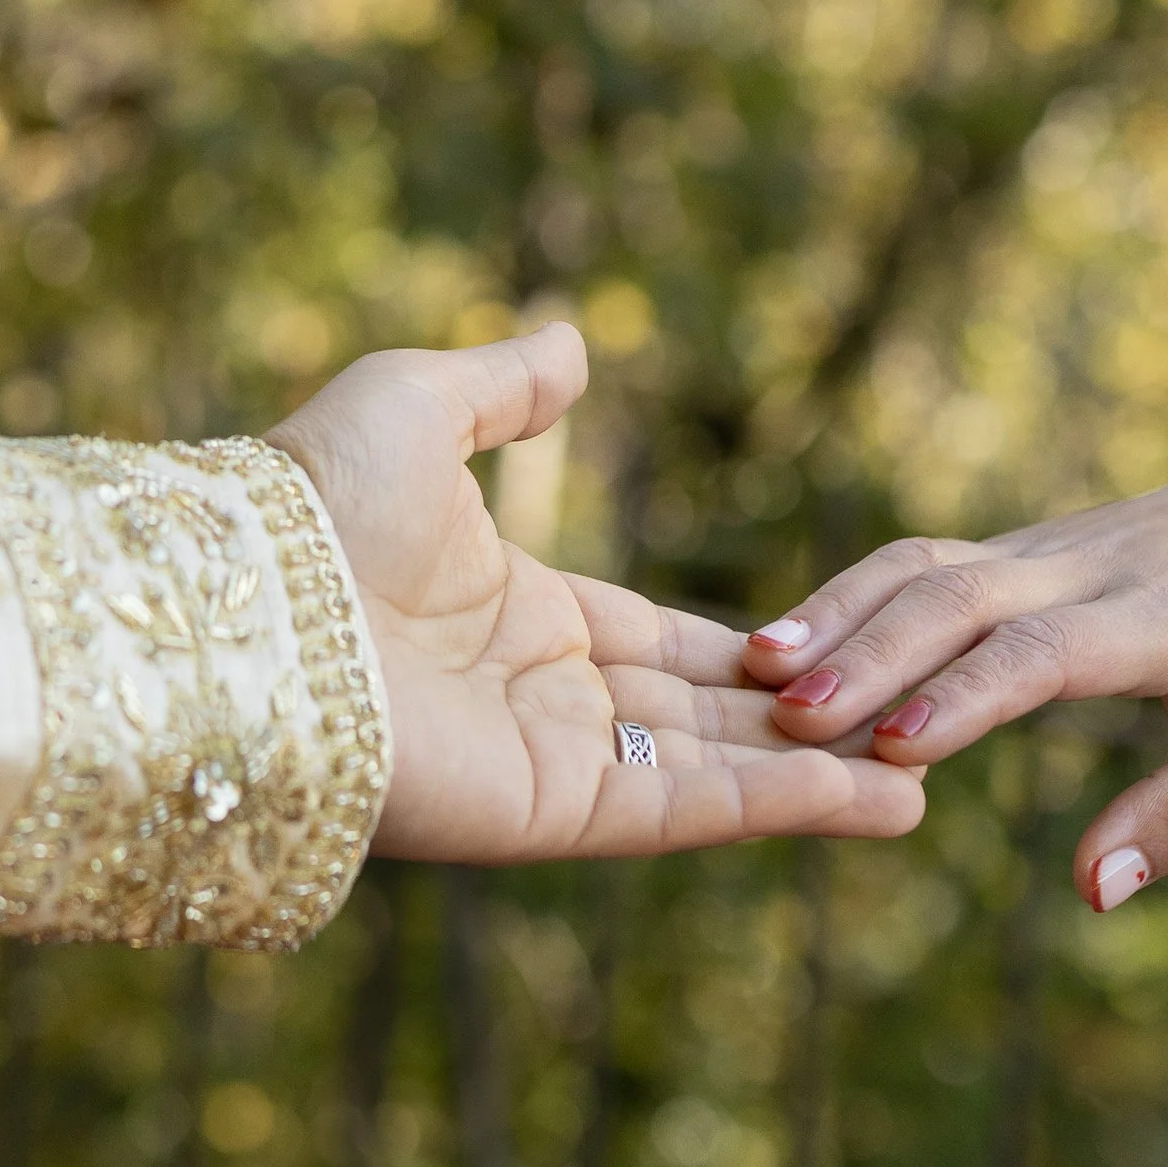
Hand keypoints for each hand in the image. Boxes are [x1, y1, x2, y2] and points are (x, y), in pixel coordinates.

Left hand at [268, 323, 924, 862]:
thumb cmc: (311, 499)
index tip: (830, 651)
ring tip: (921, 785)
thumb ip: (506, 385)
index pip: (656, 641)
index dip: (744, 649)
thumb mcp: (419, 405)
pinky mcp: (548, 815)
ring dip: (814, 780)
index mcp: (513, 613)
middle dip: (800, 725)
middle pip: (696, 717)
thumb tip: (571, 351)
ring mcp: (545, 762)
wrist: (246, 600)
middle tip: (904, 727)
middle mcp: (535, 698)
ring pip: (708, 775)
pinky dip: (782, 807)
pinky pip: (687, 811)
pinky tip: (876, 797)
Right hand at [741, 373, 1167, 907]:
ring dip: (839, 613)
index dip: (970, 693)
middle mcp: (1085, 572)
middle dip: (875, 651)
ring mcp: (1036, 551)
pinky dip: (842, 597)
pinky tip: (774, 647)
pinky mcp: (1003, 549)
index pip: (1049, 650)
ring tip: (757, 672)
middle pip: (964, 596)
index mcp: (1159, 619)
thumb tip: (1091, 891)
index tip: (897, 745)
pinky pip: (913, 563)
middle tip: (792, 714)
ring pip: (924, 566)